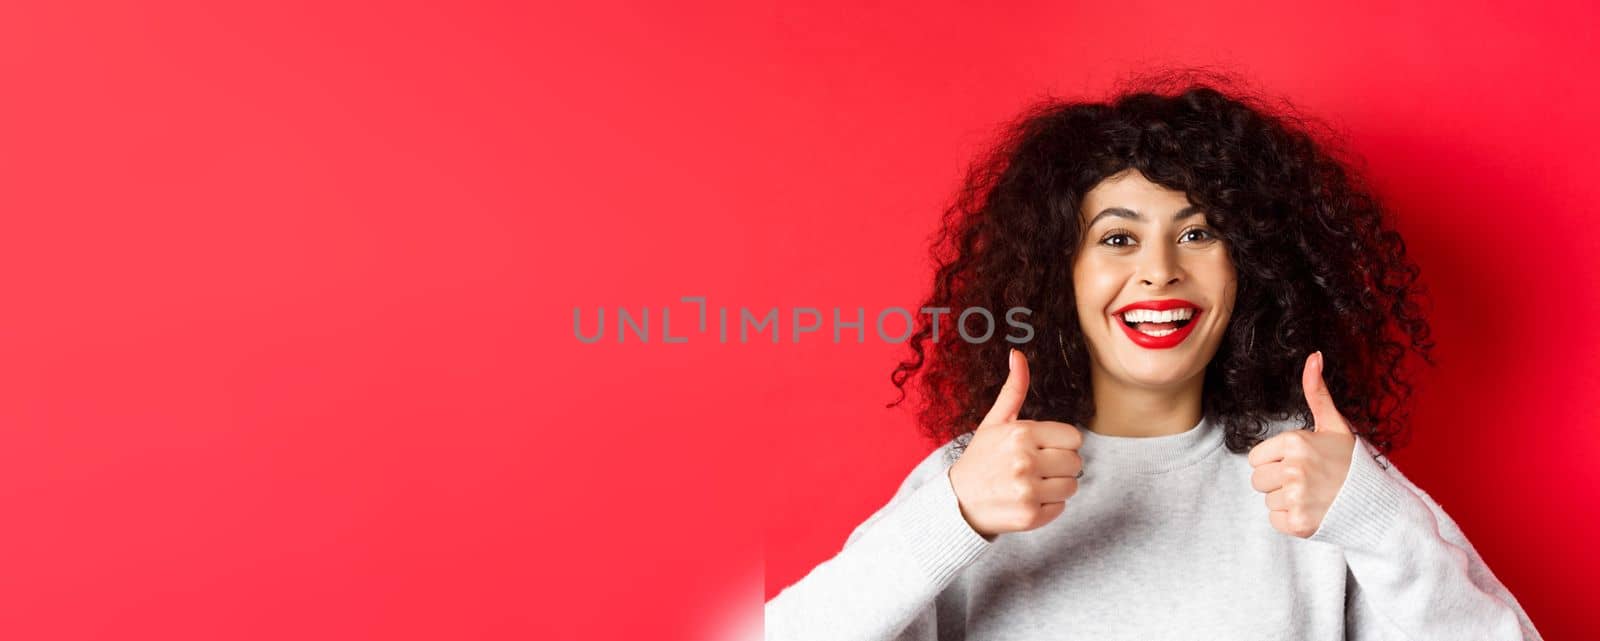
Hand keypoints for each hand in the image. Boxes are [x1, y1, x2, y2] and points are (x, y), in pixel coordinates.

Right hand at [947, 348, 1084, 539]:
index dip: (1059, 444)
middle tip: (1034, 469)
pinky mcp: (1030, 516)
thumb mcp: (994, 422)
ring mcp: (1027, 490)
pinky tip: (1026, 501)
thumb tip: (1018, 354)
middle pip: (1076, 463)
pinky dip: (1047, 507)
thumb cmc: (981, 459)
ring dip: (1055, 487)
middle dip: (1059, 466)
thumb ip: (1014, 390)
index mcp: (1021, 433)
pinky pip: (1061, 508)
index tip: (1040, 449)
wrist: (957, 501)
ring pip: (1071, 486)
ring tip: (1031, 485)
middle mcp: (1025, 461)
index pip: (1073, 438)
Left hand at [1247, 351, 1357, 537]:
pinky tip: (1313, 511)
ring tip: (1314, 496)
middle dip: (1278, 482)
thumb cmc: (1350, 462)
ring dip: (1285, 501)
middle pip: (1258, 480)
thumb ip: (1317, 392)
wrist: (1377, 503)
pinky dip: (1290, 520)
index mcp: (1296, 442)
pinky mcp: (1299, 523)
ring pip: (1267, 501)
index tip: (1300, 463)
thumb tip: (1314, 355)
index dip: (1275, 462)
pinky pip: (1274, 520)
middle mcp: (1294, 469)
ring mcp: (1297, 497)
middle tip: (1307, 481)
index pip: (1256, 458)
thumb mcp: (1333, 425)